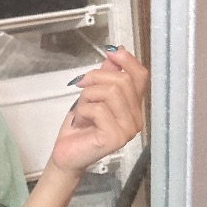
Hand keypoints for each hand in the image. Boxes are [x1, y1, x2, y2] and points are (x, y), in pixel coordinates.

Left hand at [50, 46, 147, 176]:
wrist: (66, 154)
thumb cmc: (79, 126)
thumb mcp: (92, 95)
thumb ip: (105, 76)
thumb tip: (115, 52)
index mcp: (133, 107)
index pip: (140, 77)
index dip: (128, 61)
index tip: (111, 52)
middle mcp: (136, 119)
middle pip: (123, 81)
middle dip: (96, 78)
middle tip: (81, 85)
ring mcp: (128, 130)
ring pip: (111, 92)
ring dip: (89, 95)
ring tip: (82, 109)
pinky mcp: (115, 138)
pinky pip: (100, 109)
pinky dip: (84, 110)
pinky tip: (80, 122)